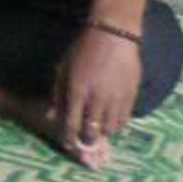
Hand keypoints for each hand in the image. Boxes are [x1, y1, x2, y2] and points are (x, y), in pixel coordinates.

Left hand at [52, 26, 141, 155]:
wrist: (113, 37)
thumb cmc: (83, 50)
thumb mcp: (64, 69)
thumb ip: (58, 95)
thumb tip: (51, 117)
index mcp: (77, 91)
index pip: (71, 124)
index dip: (68, 138)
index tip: (67, 144)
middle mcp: (97, 99)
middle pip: (91, 132)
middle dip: (86, 140)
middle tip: (83, 140)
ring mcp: (116, 99)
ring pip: (110, 130)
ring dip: (102, 134)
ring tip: (97, 129)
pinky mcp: (131, 98)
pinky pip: (124, 121)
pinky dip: (116, 126)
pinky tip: (110, 121)